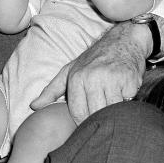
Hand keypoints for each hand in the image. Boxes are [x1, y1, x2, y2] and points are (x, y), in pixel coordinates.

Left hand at [30, 21, 149, 123]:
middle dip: (98, 119)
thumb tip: (33, 106)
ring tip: (113, 102)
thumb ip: (51, 90)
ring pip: (111, 110)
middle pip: (94, 114)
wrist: (124, 40)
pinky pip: (128, 102)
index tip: (87, 122)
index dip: (83, 122)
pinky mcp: (130, 80)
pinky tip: (124, 93)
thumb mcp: (69, 70)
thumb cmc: (94, 58)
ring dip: (113, 111)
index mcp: (76, 78)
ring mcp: (112, 79)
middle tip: (102, 116)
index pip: (78, 113)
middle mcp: (93, 78)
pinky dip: (127, 102)